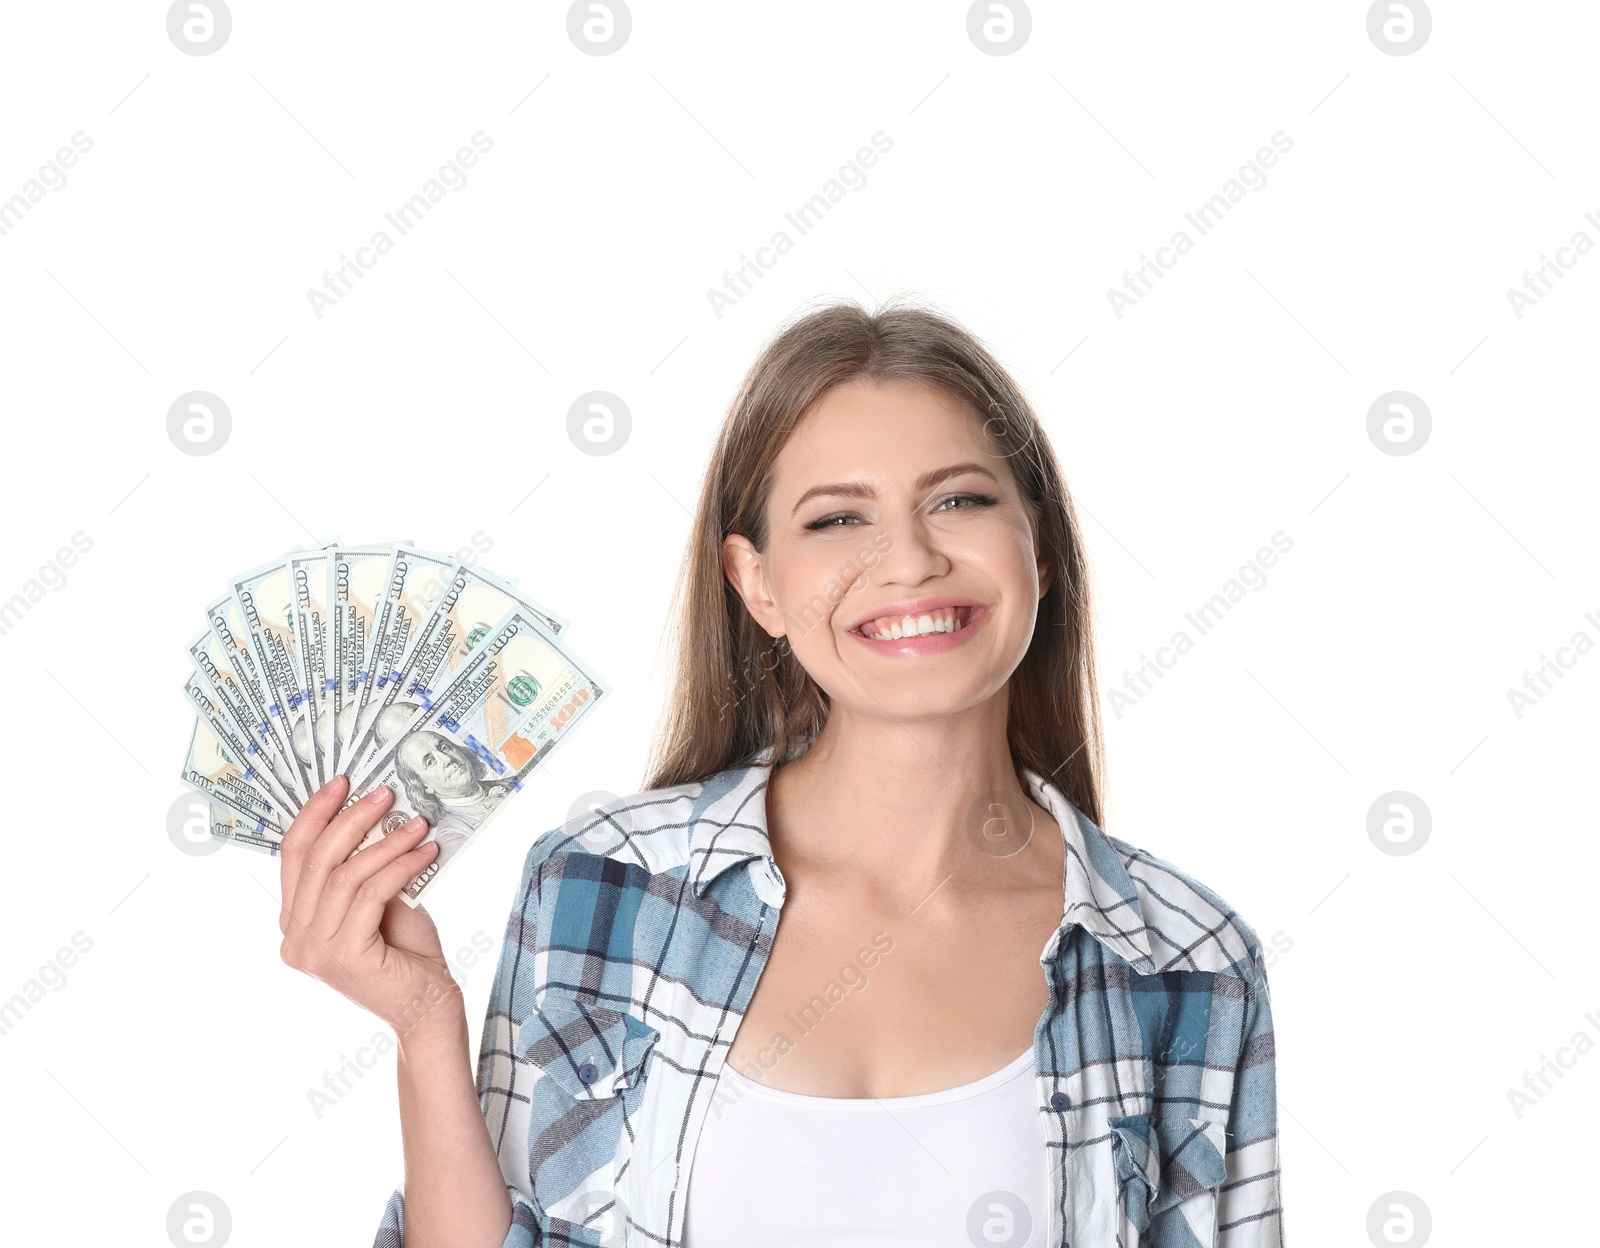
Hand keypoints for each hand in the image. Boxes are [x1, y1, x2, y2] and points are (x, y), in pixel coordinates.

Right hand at [277, 775, 459, 1036]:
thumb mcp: (379, 900)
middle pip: (316, 860)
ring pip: (345, 875)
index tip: (342, 783)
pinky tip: (426, 853)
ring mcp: (315, 950)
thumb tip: (375, 813)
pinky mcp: (344, 956)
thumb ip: (364, 868)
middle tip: (385, 795)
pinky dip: (400, 866)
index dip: (315, 814)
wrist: (426, 1006)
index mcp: (295, 921)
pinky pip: (370, 894)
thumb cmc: (405, 952)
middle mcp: (294, 938)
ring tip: (418, 824)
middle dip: (351, 818)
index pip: (294, 855)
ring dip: (385, 842)